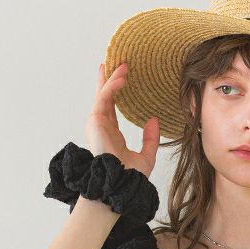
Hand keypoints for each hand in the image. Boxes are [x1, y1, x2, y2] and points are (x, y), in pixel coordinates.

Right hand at [86, 62, 159, 177]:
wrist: (121, 184)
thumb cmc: (130, 177)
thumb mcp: (146, 156)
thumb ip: (150, 139)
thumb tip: (154, 120)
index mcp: (112, 135)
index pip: (112, 108)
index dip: (115, 92)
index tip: (122, 78)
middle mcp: (102, 127)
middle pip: (104, 96)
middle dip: (110, 79)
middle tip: (119, 63)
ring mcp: (97, 123)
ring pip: (104, 94)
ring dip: (112, 78)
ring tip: (123, 64)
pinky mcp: (95, 120)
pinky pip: (104, 98)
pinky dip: (112, 86)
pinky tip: (122, 78)